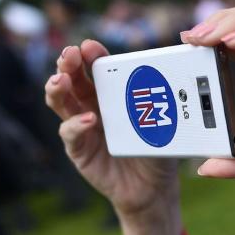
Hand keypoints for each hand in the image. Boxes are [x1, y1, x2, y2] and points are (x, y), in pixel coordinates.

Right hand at [44, 40, 178, 216]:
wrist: (153, 188)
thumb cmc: (157, 149)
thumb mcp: (164, 121)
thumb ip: (163, 100)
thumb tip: (176, 73)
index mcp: (111, 93)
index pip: (96, 69)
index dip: (91, 56)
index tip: (89, 46)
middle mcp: (92, 106)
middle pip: (72, 80)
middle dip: (67, 64)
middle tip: (69, 55)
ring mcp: (83, 128)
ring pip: (61, 102)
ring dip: (58, 88)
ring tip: (61, 80)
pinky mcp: (80, 150)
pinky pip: (70, 134)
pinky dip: (76, 125)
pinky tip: (89, 120)